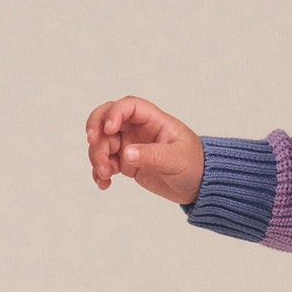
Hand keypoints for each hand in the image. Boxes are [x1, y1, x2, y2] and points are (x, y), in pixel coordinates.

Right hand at [85, 96, 204, 203]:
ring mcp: (130, 145)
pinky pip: (106, 163)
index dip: (114, 113)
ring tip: (105, 174)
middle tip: (93, 143)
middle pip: (107, 120)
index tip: (108, 129)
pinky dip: (100, 172)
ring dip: (97, 156)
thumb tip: (125, 154)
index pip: (128, 106)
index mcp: (153, 120)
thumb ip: (151, 155)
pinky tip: (104, 184)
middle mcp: (138, 129)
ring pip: (102, 143)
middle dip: (96, 130)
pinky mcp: (126, 163)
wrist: (198, 185)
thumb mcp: (176, 159)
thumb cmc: (194, 164)